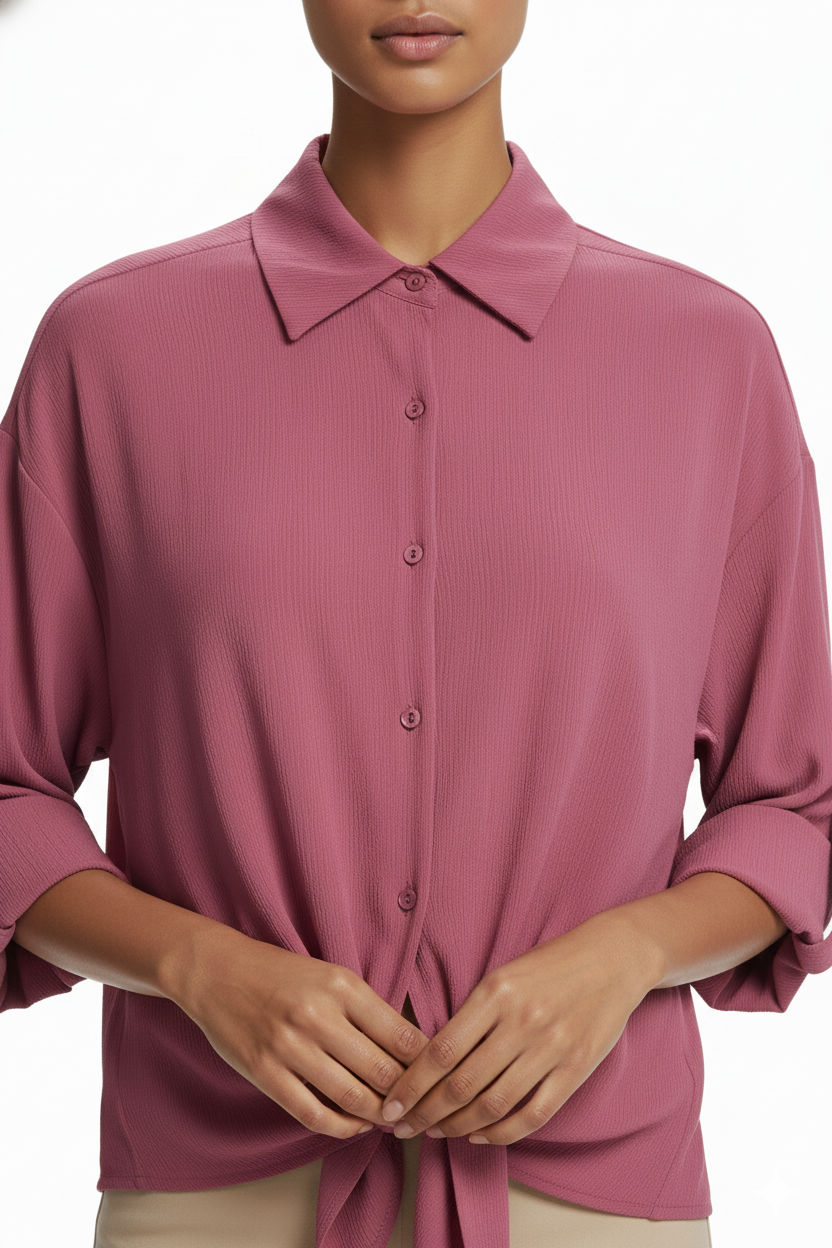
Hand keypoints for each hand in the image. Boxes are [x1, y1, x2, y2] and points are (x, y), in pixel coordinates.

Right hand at [174, 927, 431, 1138]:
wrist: (217, 971)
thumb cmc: (282, 974)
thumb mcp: (331, 976)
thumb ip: (368, 1010)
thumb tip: (413, 1049)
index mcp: (342, 986)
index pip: (402, 1035)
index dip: (428, 1065)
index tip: (439, 1078)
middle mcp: (318, 1016)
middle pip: (383, 1072)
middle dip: (409, 1098)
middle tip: (423, 1110)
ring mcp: (290, 1047)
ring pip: (353, 1098)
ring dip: (380, 1117)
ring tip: (393, 1120)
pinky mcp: (266, 1073)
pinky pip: (314, 1114)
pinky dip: (343, 1127)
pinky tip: (356, 1125)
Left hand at [378, 913, 658, 1144]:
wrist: (613, 957)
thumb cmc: (550, 965)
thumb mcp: (503, 975)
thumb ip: (472, 1015)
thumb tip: (428, 1060)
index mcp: (496, 992)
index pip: (441, 1051)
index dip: (411, 1086)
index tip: (390, 1106)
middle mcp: (521, 1021)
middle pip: (461, 1084)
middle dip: (425, 1114)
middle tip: (405, 1127)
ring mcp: (551, 1048)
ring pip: (493, 1105)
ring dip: (458, 1127)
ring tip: (437, 1132)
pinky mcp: (576, 1070)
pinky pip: (532, 1115)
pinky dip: (501, 1133)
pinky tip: (480, 1135)